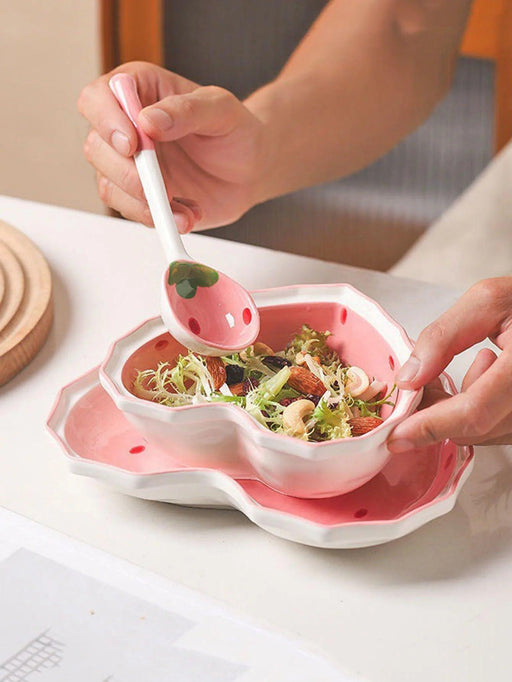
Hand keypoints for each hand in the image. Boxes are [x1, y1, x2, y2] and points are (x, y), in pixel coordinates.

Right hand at [77, 61, 267, 231]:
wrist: (250, 170)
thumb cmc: (235, 131)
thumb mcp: (221, 110)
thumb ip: (187, 110)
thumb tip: (148, 121)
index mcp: (139, 90)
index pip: (97, 98)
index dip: (106, 121)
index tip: (133, 144)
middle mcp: (126, 126)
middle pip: (96, 148)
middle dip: (126, 173)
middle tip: (161, 187)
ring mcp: (129, 164)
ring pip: (108, 185)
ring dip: (145, 203)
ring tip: (185, 209)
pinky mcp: (138, 196)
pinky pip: (131, 211)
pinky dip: (158, 219)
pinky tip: (187, 215)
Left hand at [388, 277, 511, 451]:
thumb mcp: (488, 301)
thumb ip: (443, 337)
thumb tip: (409, 379)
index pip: (474, 412)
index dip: (431, 426)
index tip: (396, 435)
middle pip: (473, 428)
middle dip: (436, 412)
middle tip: (423, 381)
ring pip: (483, 433)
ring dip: (456, 409)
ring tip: (475, 363)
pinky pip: (497, 429)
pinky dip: (475, 410)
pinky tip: (485, 377)